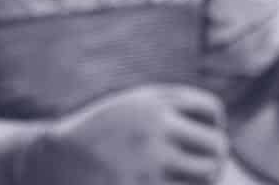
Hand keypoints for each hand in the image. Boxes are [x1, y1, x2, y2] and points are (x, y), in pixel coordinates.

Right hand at [18, 84, 227, 183]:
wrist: (56, 160)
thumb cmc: (101, 135)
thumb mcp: (132, 107)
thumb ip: (172, 110)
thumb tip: (222, 143)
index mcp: (151, 102)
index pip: (211, 110)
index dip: (212, 125)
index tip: (197, 137)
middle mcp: (153, 128)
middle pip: (217, 146)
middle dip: (215, 158)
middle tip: (203, 167)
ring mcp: (149, 162)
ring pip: (207, 176)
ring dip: (203, 180)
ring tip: (184, 178)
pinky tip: (165, 181)